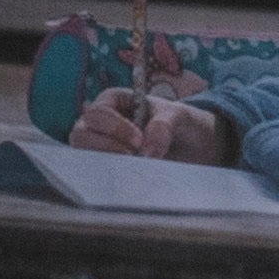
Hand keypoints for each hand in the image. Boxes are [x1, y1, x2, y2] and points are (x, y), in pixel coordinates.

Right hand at [64, 86, 240, 165]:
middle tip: (132, 155)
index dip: (113, 126)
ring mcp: (101, 146)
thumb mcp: (180, 117)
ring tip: (130, 166)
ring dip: (103, 160)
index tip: (138, 140)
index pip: (97, 112)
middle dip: (105, 145)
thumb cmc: (184, 124)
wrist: (197, 148)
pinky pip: (94, 171)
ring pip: (82, 152)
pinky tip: (126, 177)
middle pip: (81, 133)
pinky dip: (105, 175)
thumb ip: (163, 126)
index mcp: (113, 101)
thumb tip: (146, 152)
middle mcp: (101, 123)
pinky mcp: (106, 166)